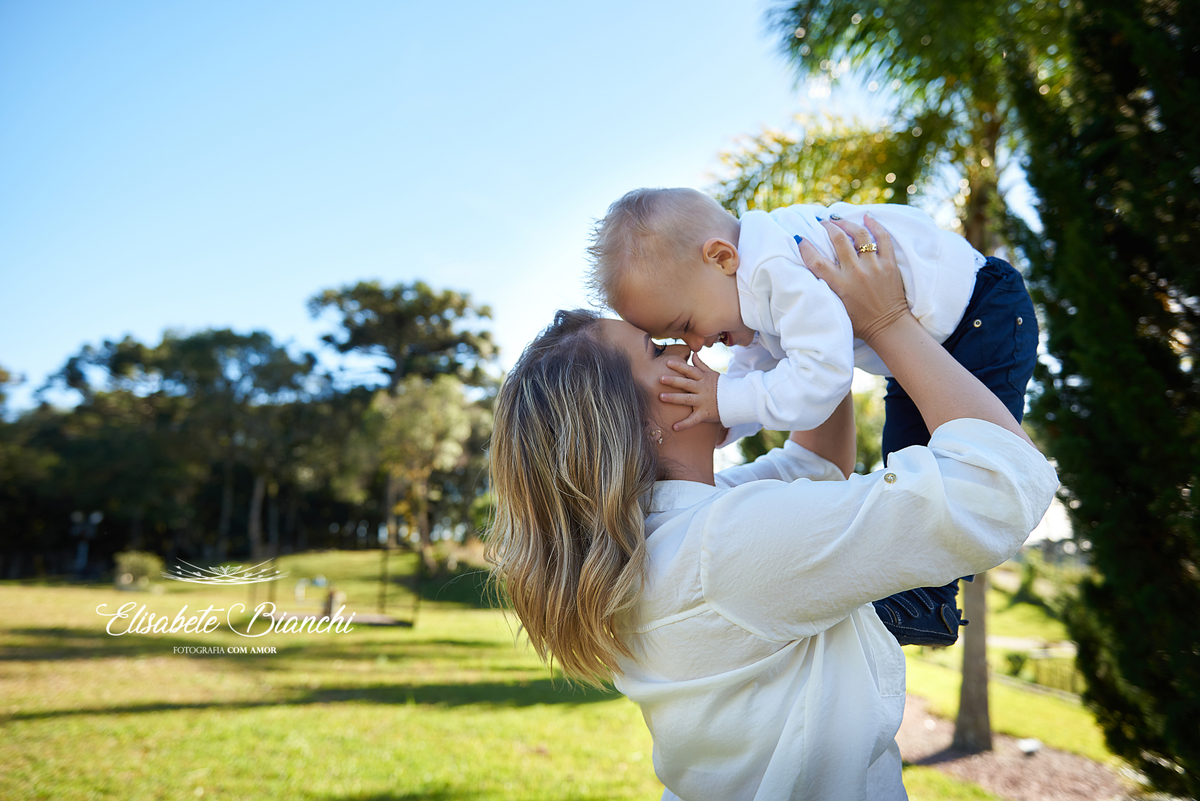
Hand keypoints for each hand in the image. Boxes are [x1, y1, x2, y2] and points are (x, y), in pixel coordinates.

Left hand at [659, 352, 720, 431]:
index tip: (668, 362)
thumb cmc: (722, 386)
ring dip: (674, 398)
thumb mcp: (712, 374)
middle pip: (686, 384)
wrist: (736, 401)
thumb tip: (693, 353)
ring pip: (686, 399)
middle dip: (673, 381)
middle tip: (660, 378)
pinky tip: (674, 427)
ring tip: (661, 396)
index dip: (680, 366)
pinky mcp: (705, 414)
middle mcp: (702, 389)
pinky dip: (684, 424)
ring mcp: (703, 402)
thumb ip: (701, 365)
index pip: (690, 370)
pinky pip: (693, 420)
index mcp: (703, 379)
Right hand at [799, 215, 910, 345]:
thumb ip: (828, 287)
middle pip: (838, 239)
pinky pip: (883, 238)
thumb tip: (816, 269)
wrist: (888, 327)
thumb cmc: (860, 321)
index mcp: (840, 285)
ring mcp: (874, 266)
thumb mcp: (836, 305)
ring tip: (839, 219)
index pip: (816, 261)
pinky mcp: (889, 264)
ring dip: (847, 223)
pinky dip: (875, 225)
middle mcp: (855, 273)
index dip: (805, 247)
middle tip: (822, 223)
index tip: (799, 238)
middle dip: (827, 227)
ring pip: (859, 234)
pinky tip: (867, 217)